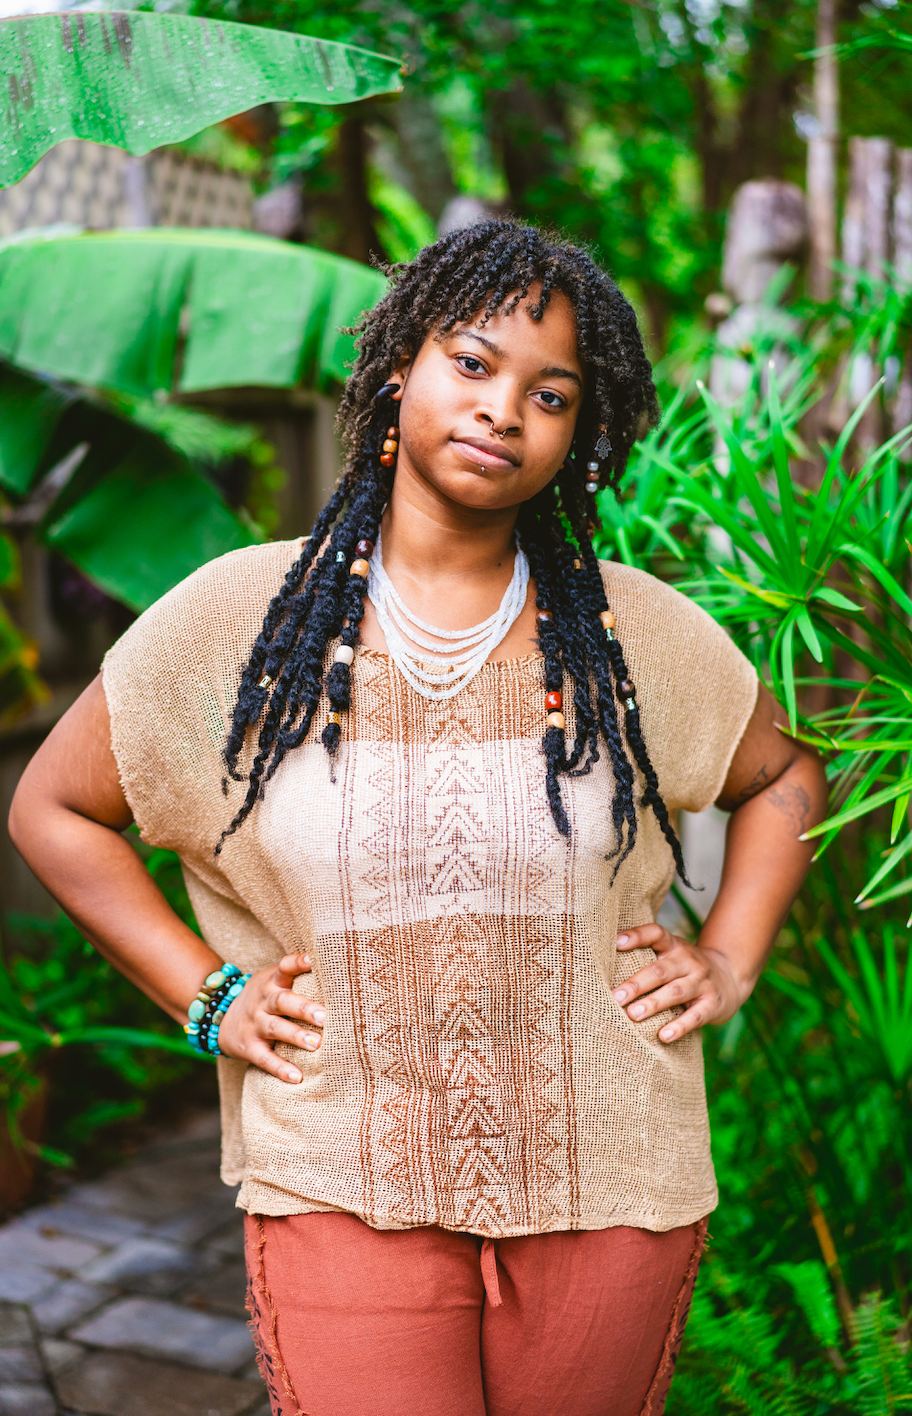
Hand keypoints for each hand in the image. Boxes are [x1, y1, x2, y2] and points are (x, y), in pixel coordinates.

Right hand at [216, 953, 320, 1083]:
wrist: (220, 1018)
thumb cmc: (264, 998)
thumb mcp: (273, 981)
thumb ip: (297, 977)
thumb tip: (339, 971)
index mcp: (272, 981)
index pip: (284, 967)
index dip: (297, 962)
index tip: (312, 959)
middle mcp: (263, 1001)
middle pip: (282, 1001)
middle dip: (304, 1008)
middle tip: (325, 1016)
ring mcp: (255, 1024)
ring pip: (275, 1028)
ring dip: (296, 1036)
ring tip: (316, 1044)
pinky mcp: (249, 1047)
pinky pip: (265, 1059)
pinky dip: (280, 1068)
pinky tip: (297, 1077)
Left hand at [612, 924, 744, 1043]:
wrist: (730, 976)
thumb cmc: (685, 969)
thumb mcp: (671, 956)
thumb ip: (647, 959)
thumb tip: (602, 972)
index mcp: (674, 946)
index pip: (656, 933)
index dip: (637, 936)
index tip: (616, 943)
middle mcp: (688, 961)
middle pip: (660, 970)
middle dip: (636, 984)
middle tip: (615, 996)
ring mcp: (702, 982)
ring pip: (675, 992)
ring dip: (653, 1003)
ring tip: (633, 1015)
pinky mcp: (713, 1004)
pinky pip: (695, 1016)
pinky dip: (679, 1026)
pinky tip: (663, 1036)